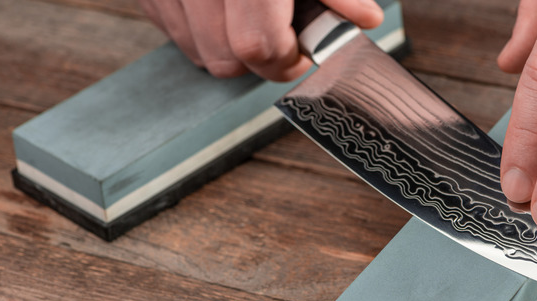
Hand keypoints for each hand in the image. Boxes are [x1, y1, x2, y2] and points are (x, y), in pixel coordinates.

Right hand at [138, 0, 383, 80]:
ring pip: (197, 50)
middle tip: (282, 37)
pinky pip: (174, 29)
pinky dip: (200, 27)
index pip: (256, 43)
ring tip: (251, 16)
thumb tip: (363, 16)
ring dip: (228, 46)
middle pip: (224, 57)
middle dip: (259, 58)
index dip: (285, 60)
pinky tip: (220, 4)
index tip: (301, 55)